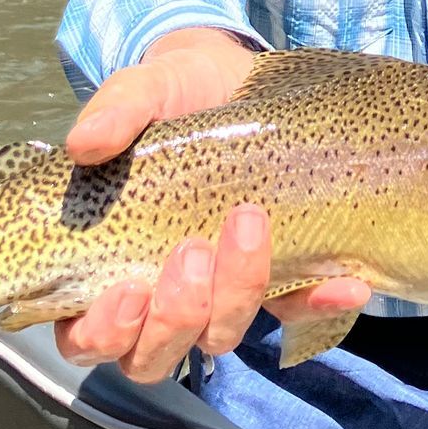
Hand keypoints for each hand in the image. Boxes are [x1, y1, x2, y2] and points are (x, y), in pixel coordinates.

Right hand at [55, 28, 368, 382]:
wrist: (236, 76)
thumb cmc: (173, 92)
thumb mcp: (146, 87)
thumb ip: (115, 110)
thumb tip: (83, 142)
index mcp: (104, 263)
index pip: (86, 335)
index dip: (103, 333)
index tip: (129, 292)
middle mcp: (157, 293)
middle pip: (153, 353)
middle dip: (176, 317)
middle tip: (194, 252)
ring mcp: (218, 292)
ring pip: (219, 335)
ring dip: (236, 296)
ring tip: (250, 223)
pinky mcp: (276, 280)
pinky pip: (295, 312)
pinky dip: (317, 304)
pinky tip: (344, 284)